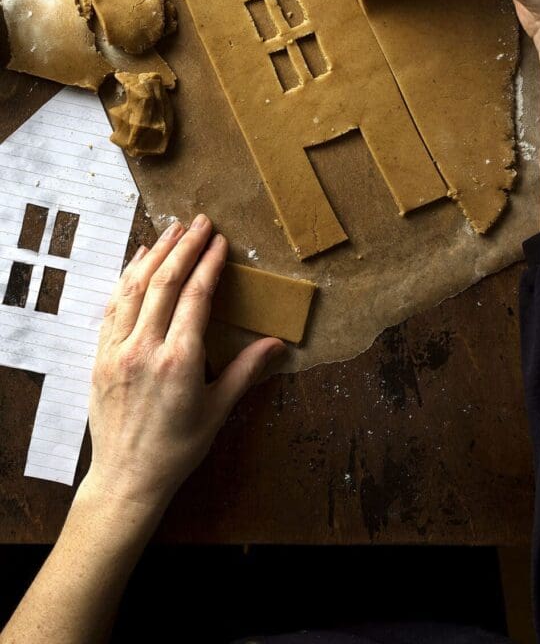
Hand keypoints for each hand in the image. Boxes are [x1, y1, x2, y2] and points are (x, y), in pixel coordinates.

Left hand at [83, 216, 284, 516]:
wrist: (127, 478)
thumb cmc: (178, 449)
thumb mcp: (218, 410)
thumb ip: (246, 371)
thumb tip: (278, 343)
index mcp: (179, 361)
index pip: (196, 297)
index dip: (209, 263)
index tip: (220, 241)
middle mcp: (145, 349)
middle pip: (165, 283)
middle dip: (185, 247)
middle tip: (200, 221)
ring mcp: (117, 350)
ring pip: (134, 288)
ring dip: (154, 254)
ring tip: (172, 230)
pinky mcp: (101, 356)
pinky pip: (113, 306)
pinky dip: (126, 278)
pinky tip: (138, 259)